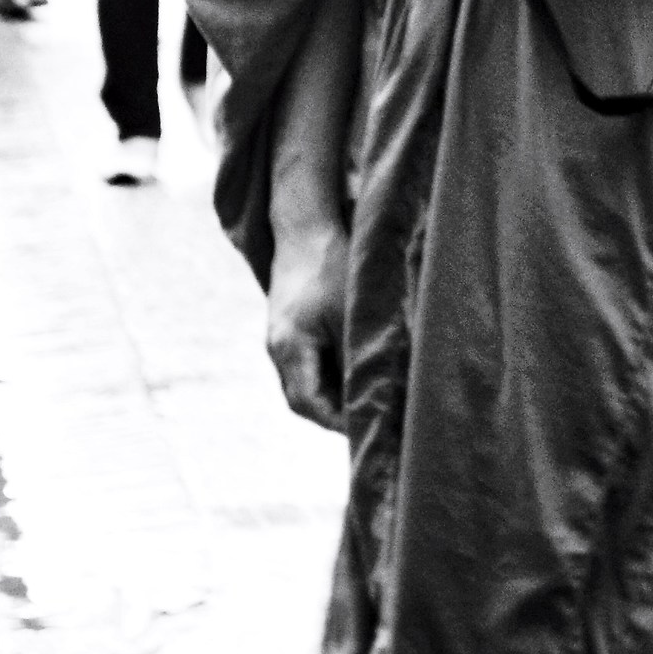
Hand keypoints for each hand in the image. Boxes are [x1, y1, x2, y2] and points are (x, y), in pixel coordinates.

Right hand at [266, 221, 348, 433]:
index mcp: (289, 348)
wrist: (305, 226)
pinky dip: (328, 374)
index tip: (365, 427)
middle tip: (367, 420)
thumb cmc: (331, 267)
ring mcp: (280, 337)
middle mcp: (277, 348)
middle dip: (333, 413)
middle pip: (301, 398)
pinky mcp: (288, 326)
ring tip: (364, 398)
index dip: (336, 422)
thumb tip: (375, 393)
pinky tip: (353, 370)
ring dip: (331, 394)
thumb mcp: (350, 314)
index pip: (308, 403)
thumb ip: (357, 356)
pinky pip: (306, 363)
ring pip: (304, 381)